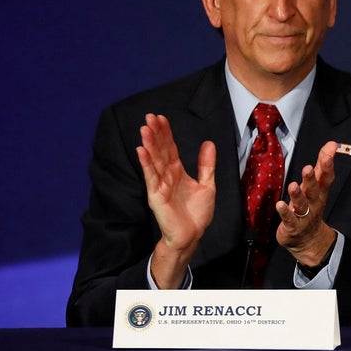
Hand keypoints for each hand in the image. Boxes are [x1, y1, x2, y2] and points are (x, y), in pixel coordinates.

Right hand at [137, 113, 215, 287]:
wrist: (193, 234)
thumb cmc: (197, 212)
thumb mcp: (207, 184)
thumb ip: (206, 165)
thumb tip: (208, 143)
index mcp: (178, 172)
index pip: (170, 148)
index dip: (166, 133)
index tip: (161, 118)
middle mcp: (167, 175)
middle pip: (160, 151)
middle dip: (155, 134)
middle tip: (150, 116)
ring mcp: (160, 185)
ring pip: (154, 161)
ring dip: (149, 144)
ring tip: (144, 128)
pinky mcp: (156, 195)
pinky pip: (150, 177)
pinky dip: (146, 164)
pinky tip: (141, 151)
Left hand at [277, 140, 337, 265]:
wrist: (308, 240)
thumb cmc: (311, 207)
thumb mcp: (317, 186)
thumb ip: (322, 165)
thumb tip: (332, 144)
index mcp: (320, 192)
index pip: (325, 178)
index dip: (327, 166)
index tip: (328, 153)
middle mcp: (314, 203)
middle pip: (314, 190)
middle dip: (311, 180)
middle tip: (308, 168)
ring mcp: (304, 215)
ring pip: (302, 204)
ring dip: (297, 195)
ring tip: (293, 185)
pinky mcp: (293, 226)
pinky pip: (289, 219)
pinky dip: (285, 212)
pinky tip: (280, 205)